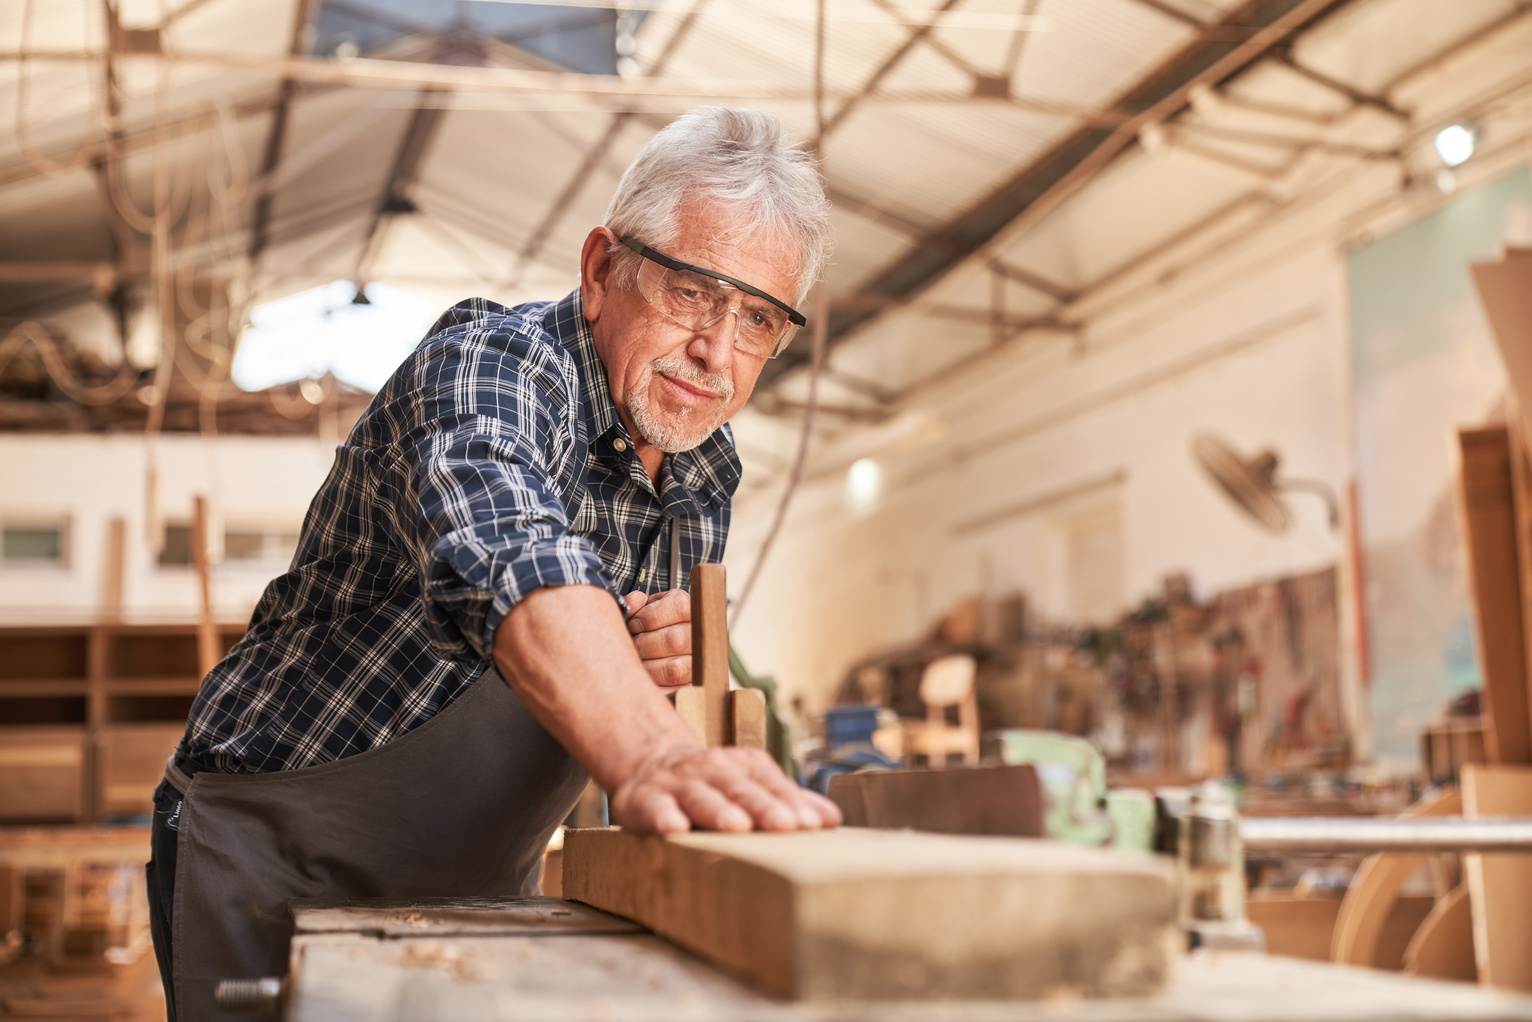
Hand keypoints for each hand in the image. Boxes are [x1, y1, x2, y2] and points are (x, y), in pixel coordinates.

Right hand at [609, 745, 842, 833]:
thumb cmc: (711, 783)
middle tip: (786, 825)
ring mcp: (679, 784)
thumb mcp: (749, 784)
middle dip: (764, 807)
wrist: (649, 764)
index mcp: (743, 767)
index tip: (813, 825)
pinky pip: (656, 808)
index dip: (792, 803)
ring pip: (702, 797)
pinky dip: (664, 817)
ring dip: (719, 810)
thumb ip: (788, 799)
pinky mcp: (646, 800)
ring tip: (737, 826)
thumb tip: (831, 818)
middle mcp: (713, 770)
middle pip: (741, 790)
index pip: (771, 785)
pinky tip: (674, 829)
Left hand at [622, 589, 691, 688]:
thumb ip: (635, 606)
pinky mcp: (691, 686)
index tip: (635, 624)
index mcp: (690, 610)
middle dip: (644, 643)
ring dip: (647, 666)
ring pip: (674, 668)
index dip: (651, 617)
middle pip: (675, 639)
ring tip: (637, 661)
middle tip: (632, 644)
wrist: (657, 654)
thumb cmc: (647, 629)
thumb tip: (635, 600)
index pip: (680, 607)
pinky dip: (653, 685)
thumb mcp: (642, 612)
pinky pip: (672, 690)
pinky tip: (644, 677)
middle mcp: (701, 636)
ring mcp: (699, 663)